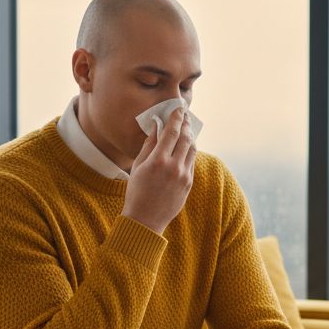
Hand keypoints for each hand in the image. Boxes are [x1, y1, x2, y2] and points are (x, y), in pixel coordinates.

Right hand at [121, 108, 196, 234]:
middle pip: (185, 138)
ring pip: (192, 149)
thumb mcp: (138, 166)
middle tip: (184, 115)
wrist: (145, 219)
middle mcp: (174, 167)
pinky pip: (191, 161)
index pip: (172, 132)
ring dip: (190, 136)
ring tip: (186, 128)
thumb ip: (149, 144)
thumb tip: (156, 127)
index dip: (176, 118)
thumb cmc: (136, 191)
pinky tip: (186, 146)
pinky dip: (189, 150)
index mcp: (158, 161)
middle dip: (185, 124)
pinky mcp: (189, 183)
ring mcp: (183, 176)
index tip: (178, 109)